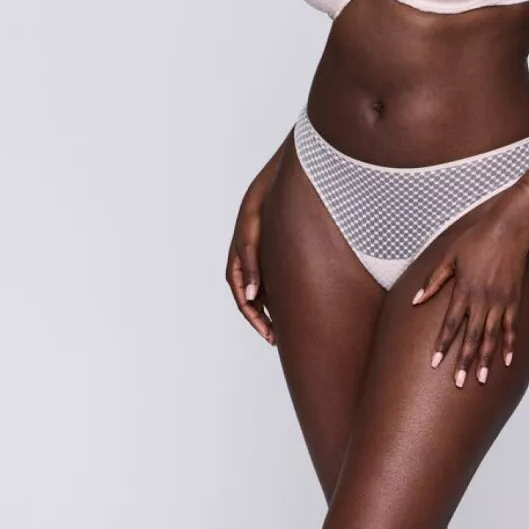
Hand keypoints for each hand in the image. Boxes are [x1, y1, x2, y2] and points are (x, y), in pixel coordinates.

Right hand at [225, 189, 275, 346]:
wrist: (272, 188)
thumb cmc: (257, 211)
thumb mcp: (250, 238)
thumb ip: (250, 266)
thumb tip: (250, 296)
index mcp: (237, 265)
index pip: (243, 301)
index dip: (255, 319)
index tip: (269, 335)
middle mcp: (246, 267)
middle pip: (252, 302)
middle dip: (262, 321)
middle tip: (276, 340)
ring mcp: (258, 263)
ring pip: (262, 294)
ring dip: (270, 311)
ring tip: (286, 328)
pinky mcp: (269, 257)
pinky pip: (272, 282)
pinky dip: (278, 296)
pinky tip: (292, 304)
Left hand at [411, 200, 528, 387]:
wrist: (508, 229)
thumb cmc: (476, 240)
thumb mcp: (448, 256)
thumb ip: (433, 280)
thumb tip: (416, 300)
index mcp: (464, 290)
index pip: (451, 324)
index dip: (443, 345)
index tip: (435, 363)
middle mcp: (482, 300)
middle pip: (471, 337)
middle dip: (464, 362)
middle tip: (459, 383)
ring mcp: (500, 301)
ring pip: (492, 337)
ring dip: (486, 360)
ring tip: (481, 380)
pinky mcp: (514, 300)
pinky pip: (512, 327)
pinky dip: (510, 345)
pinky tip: (506, 361)